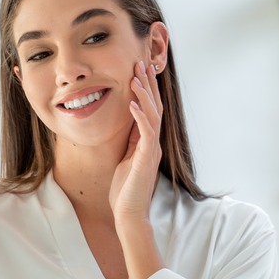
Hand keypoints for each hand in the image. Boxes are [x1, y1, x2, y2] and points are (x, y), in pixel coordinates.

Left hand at [109, 61, 163, 222]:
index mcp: (147, 143)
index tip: (140, 71)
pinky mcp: (146, 159)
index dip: (146, 90)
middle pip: (154, 107)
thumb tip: (128, 123)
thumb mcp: (125, 159)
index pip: (150, 110)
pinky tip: (131, 103)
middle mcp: (153, 144)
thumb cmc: (124, 190)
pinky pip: (145, 133)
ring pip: (152, 116)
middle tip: (141, 64)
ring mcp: (151, 150)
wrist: (129, 214)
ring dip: (144, 95)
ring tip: (136, 77)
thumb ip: (129, 142)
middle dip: (148, 85)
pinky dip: (139, 116)